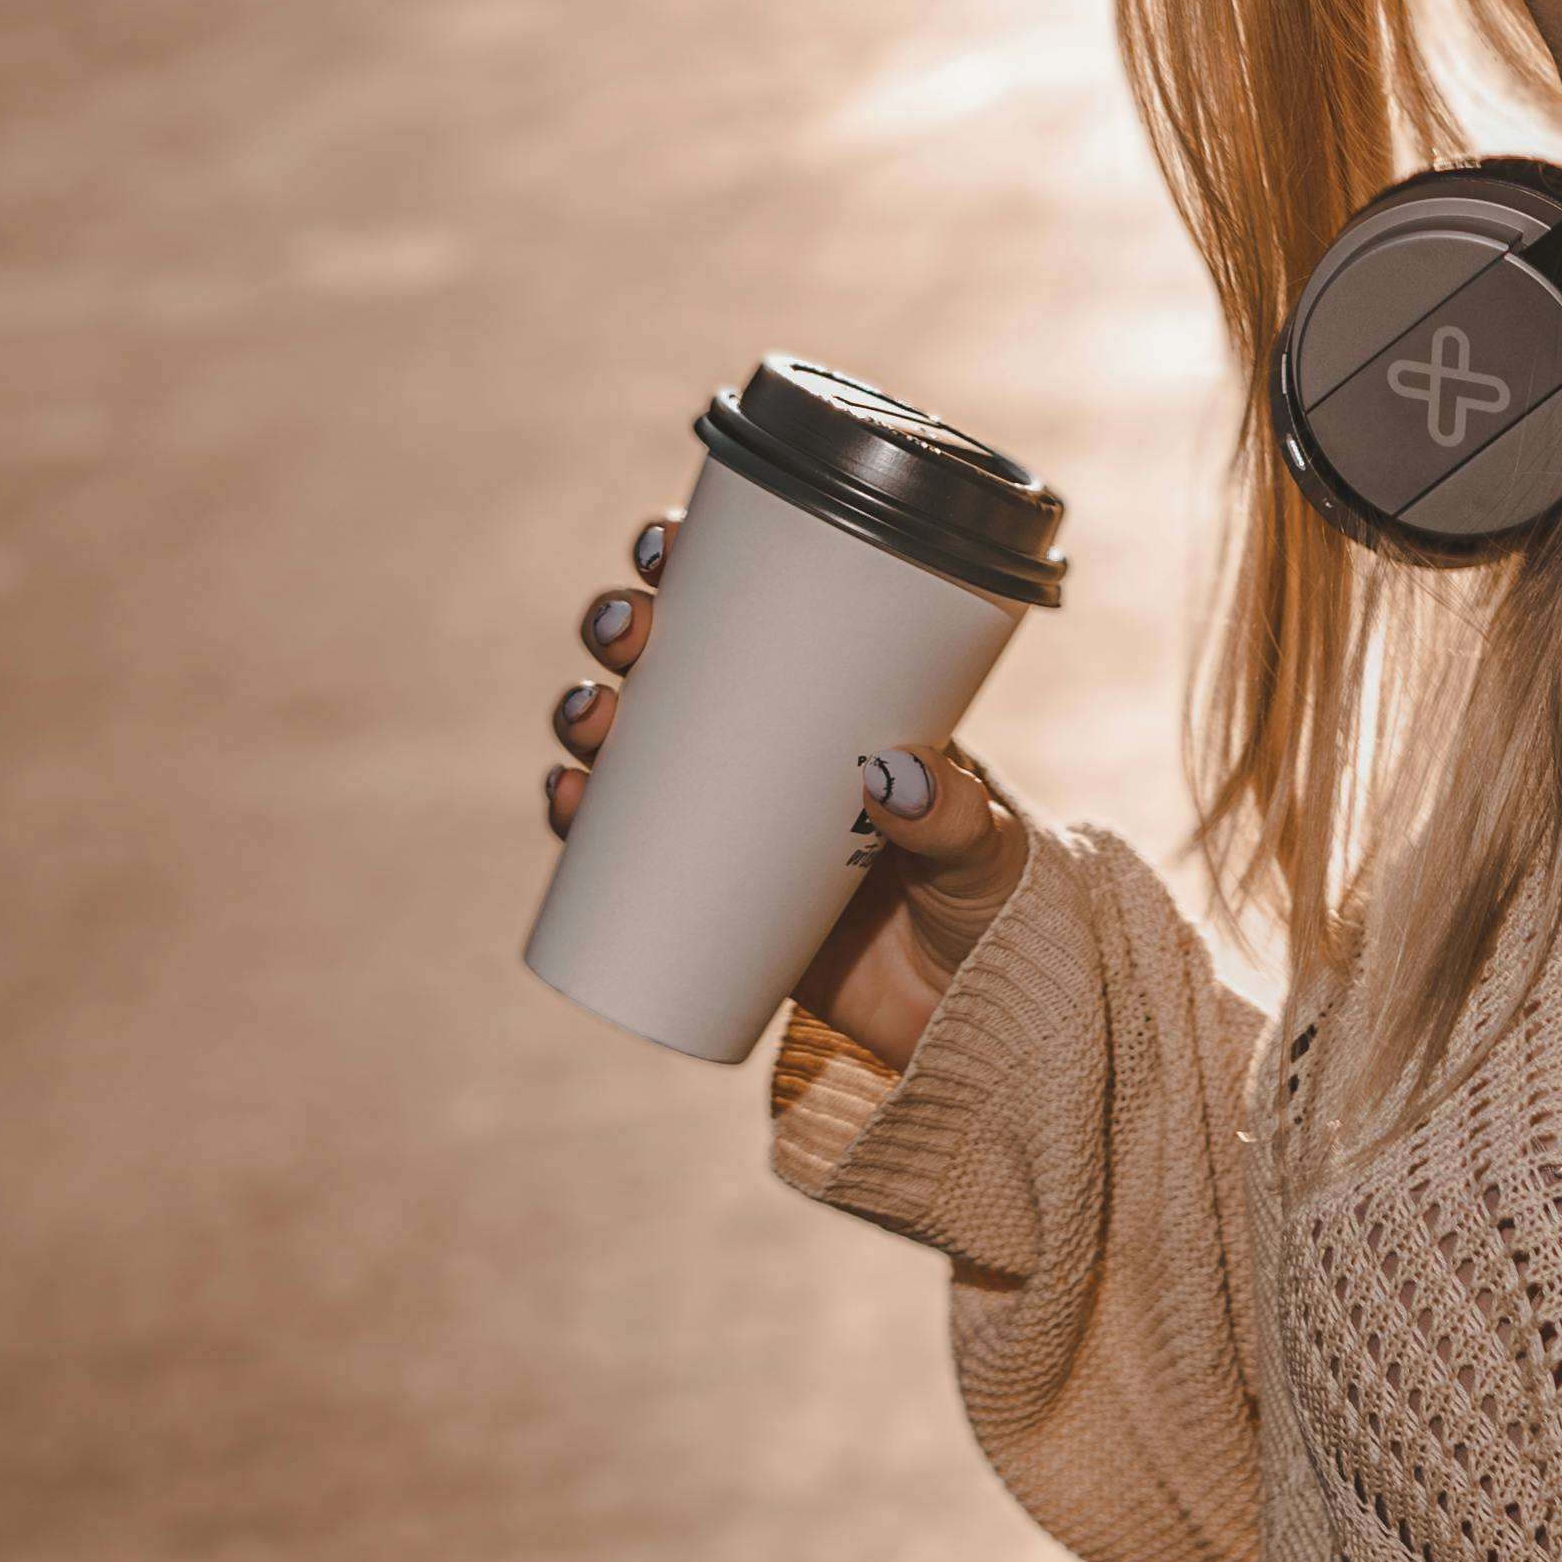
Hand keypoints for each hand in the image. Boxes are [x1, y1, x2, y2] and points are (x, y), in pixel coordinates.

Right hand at [544, 505, 1027, 1067]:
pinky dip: (580, 813)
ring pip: (629, 743)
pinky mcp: (708, 894)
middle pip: (670, 660)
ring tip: (588, 721)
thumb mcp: (990, 848)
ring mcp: (732, 816)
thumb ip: (958, 818)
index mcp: (836, 696)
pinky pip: (616, 846)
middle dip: (624, 629)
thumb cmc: (997, 903)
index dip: (693, 565)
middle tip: (624, 632)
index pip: (755, 606)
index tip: (665, 545)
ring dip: (587, 713)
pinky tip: (564, 796)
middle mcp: (769, 742)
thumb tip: (895, 779)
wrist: (977, 1016)